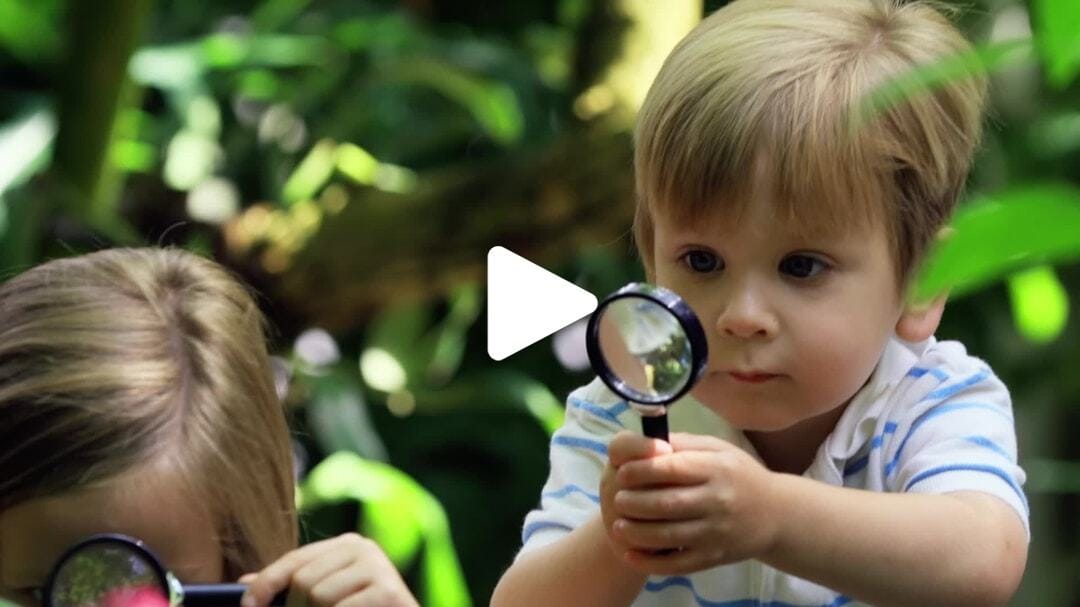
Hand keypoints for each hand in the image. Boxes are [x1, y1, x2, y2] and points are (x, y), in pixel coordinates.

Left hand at [240, 533, 418, 606]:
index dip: (264, 585)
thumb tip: (244, 583)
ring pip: (319, 595)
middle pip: (304, 580)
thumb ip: (291, 588)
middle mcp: (363, 548)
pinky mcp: (388, 590)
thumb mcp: (325, 599)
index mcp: (346, 545)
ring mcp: (379, 567)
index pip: (294, 559)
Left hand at [608, 432, 779, 574]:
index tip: (622, 472)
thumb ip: (684, 444)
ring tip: (618, 526)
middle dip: (635, 502)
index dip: (642, 470)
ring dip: (637, 532)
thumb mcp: (719, 449)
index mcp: (716, 469)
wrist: (776, 514)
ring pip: (669, 536)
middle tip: (617, 500)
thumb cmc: (740, 475)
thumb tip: (647, 441)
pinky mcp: (714, 557)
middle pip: (667, 504)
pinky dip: (651, 562)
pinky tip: (631, 556)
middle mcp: (718, 501)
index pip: (672, 468)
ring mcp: (716, 532)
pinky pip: (678, 563)